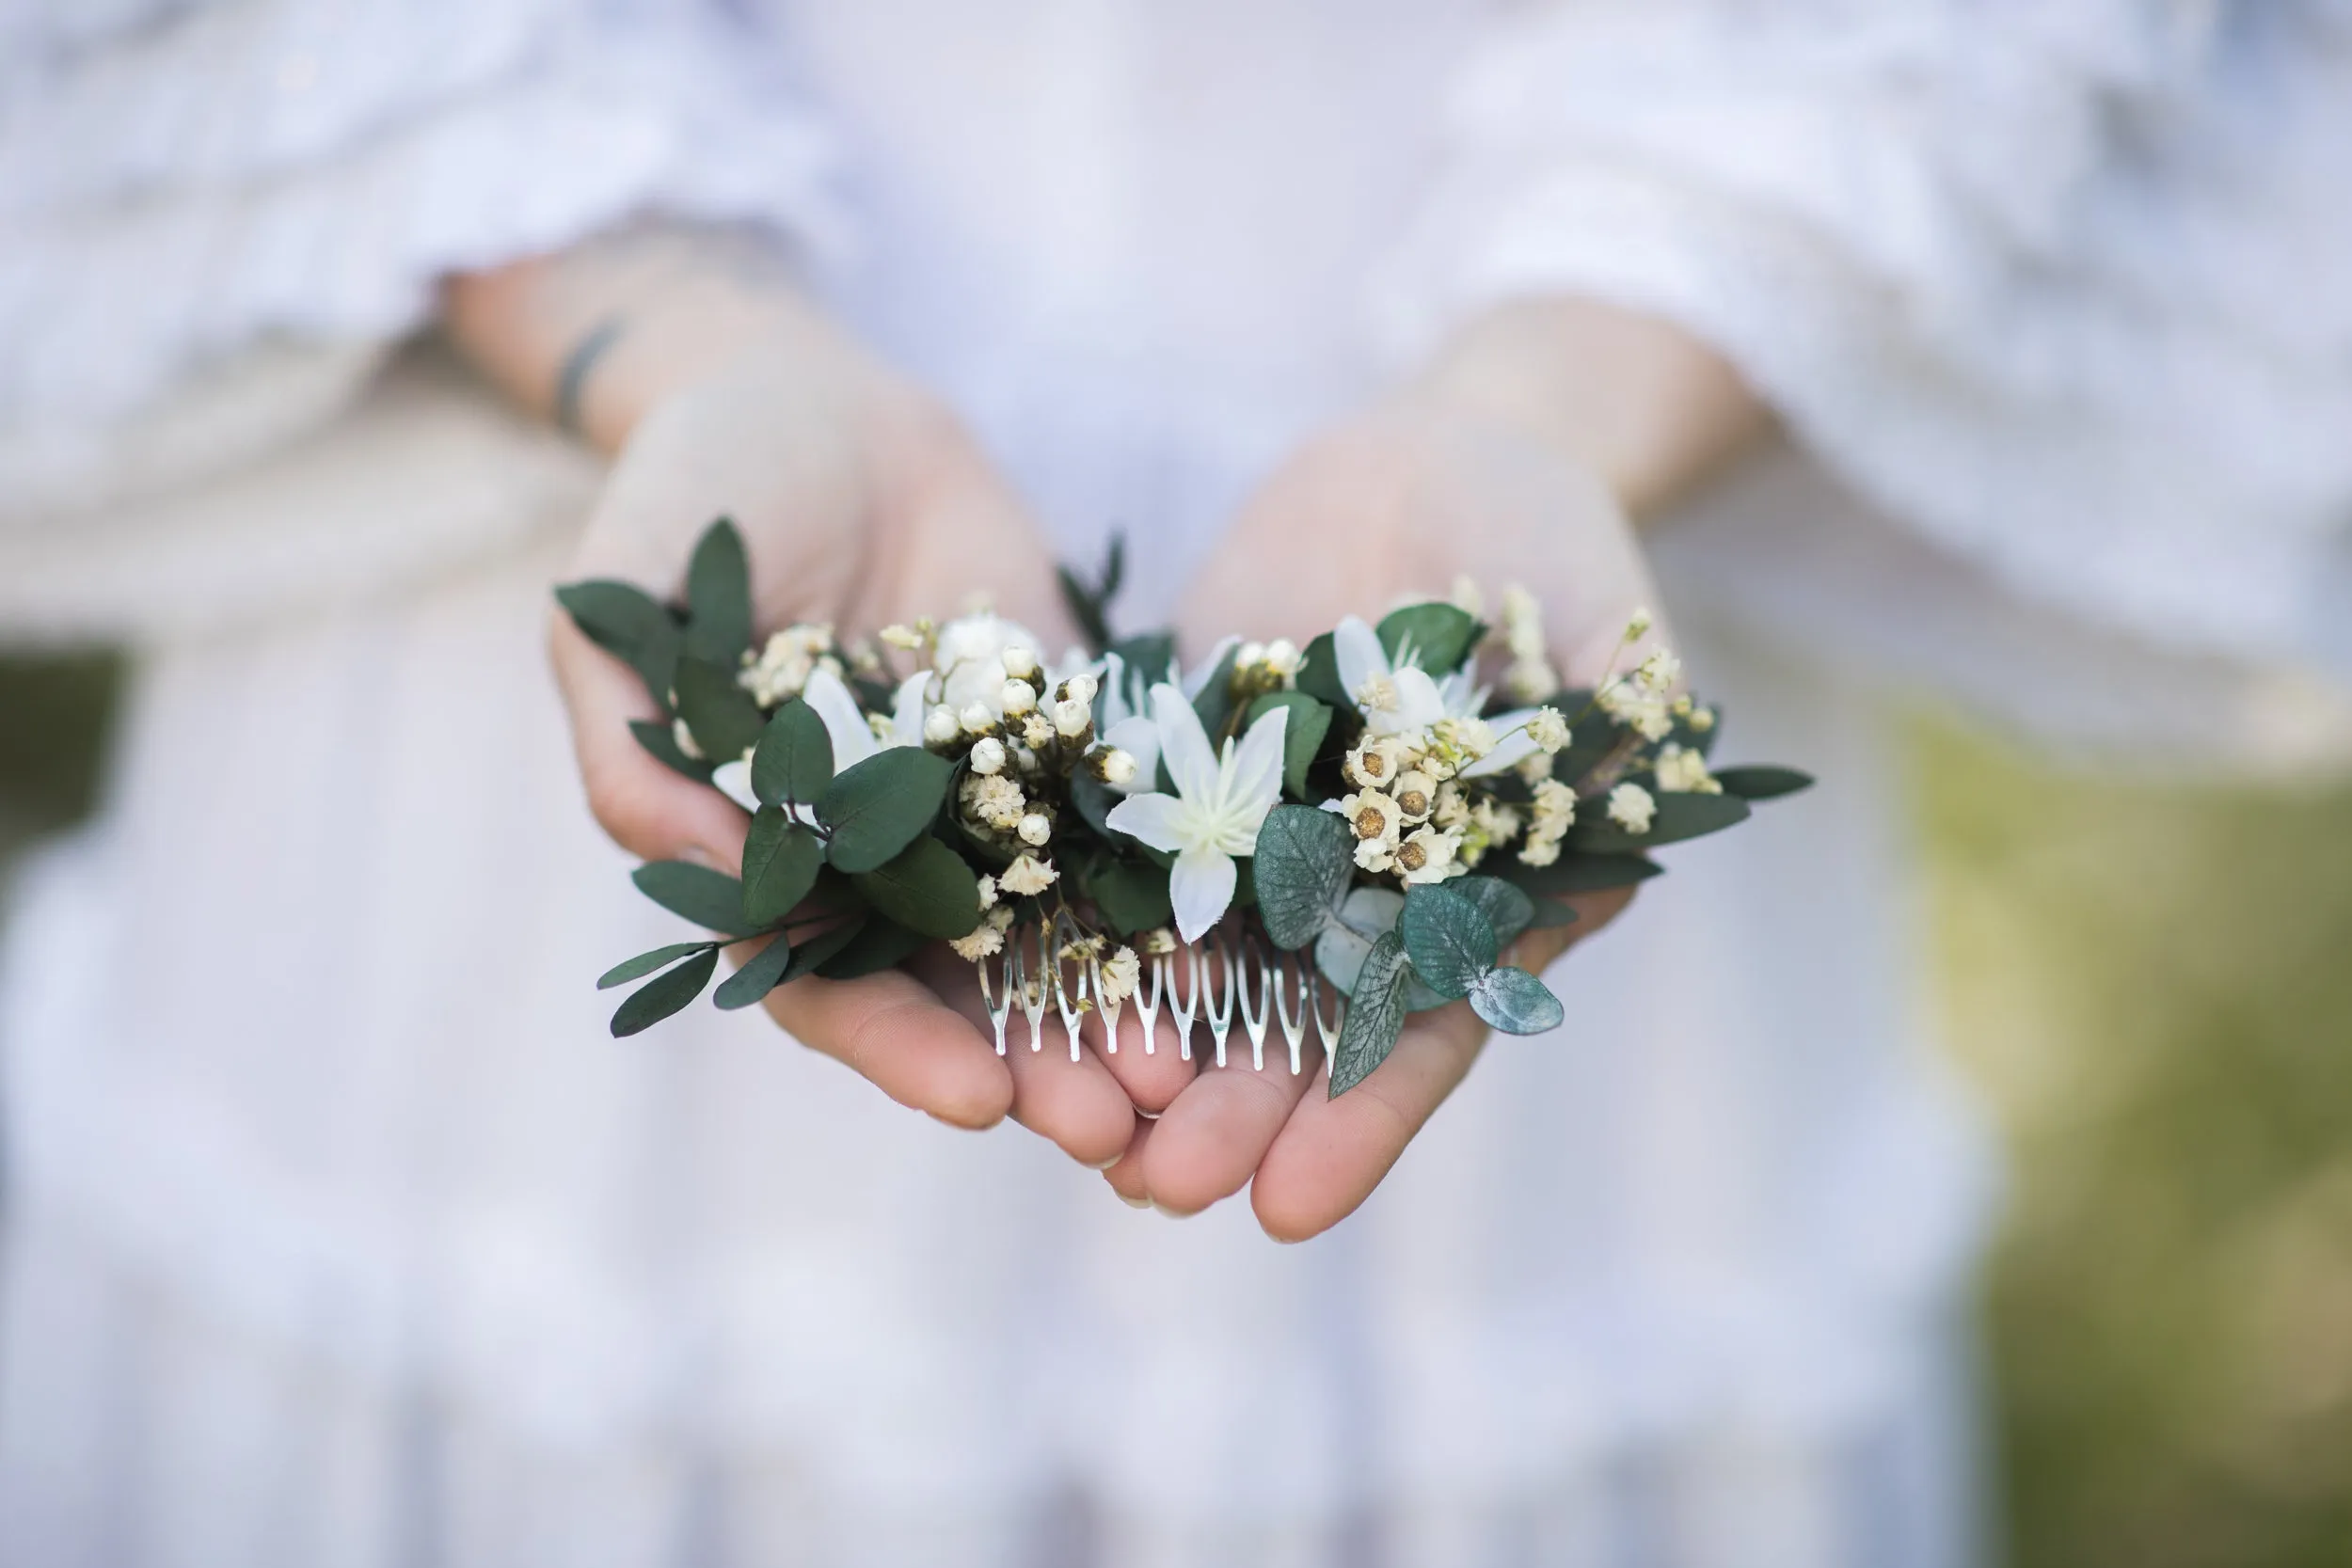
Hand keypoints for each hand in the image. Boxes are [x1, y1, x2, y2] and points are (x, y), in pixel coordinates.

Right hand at [452, 238, 1191, 1161]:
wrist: (821, 398)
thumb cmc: (699, 487)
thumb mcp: (626, 596)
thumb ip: (631, 731)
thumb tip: (682, 855)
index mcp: (765, 853)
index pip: (821, 983)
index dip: (894, 1045)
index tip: (977, 1096)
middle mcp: (875, 855)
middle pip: (954, 990)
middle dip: (1032, 1063)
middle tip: (1119, 1129)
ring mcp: (976, 805)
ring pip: (1049, 937)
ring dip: (1112, 1014)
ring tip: (1190, 1078)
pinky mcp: (1060, 745)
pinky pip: (1118, 833)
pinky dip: (1168, 900)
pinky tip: (1238, 950)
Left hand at [1118, 369, 1681, 1237]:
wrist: (1434, 464)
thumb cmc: (1545, 542)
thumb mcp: (1596, 620)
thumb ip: (1610, 712)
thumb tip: (1630, 787)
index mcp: (1477, 896)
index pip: (1422, 1029)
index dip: (1360, 1119)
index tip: (1288, 1208)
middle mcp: (1363, 892)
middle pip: (1290, 1025)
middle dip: (1228, 1111)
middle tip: (1158, 1187)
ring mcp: (1265, 839)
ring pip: (1193, 967)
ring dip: (1137, 1051)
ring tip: (1072, 1127)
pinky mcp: (1180, 774)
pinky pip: (1116, 858)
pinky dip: (1073, 929)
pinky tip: (1013, 996)